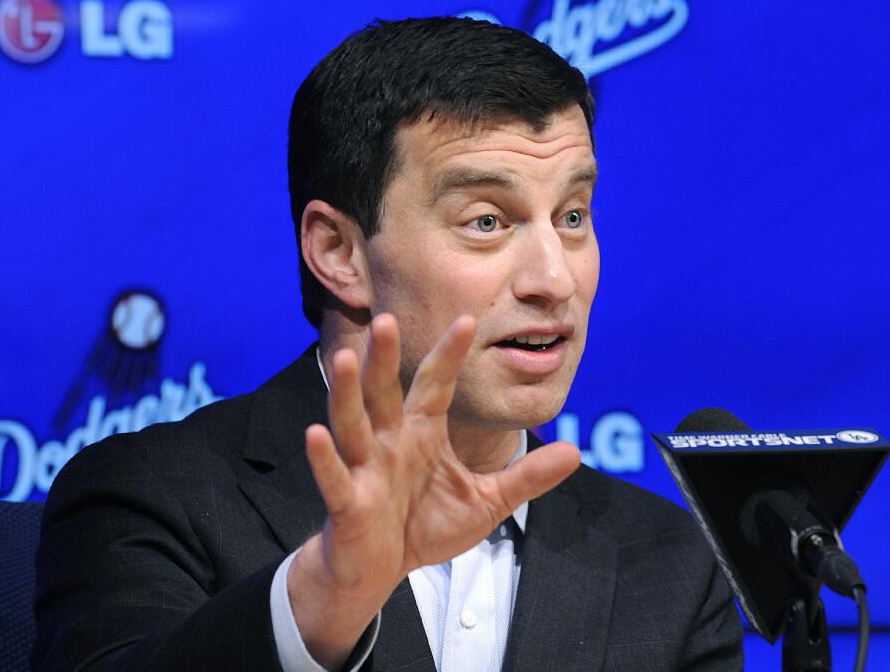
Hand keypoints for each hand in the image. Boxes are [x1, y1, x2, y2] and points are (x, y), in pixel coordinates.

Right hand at [288, 313, 580, 667]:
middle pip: (385, 391)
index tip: (468, 319)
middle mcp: (390, 441)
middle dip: (385, 358)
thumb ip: (527, 477)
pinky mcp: (348, 501)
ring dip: (347, 392)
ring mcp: (365, 468)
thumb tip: (575, 452)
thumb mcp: (487, 502)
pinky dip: (323, 457)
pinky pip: (335, 475)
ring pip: (353, 423)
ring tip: (344, 357)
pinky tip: (314, 433)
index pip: (437, 385)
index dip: (450, 354)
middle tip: (388, 320)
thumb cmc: (424, 527)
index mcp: (422, 433)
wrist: (380, 569)